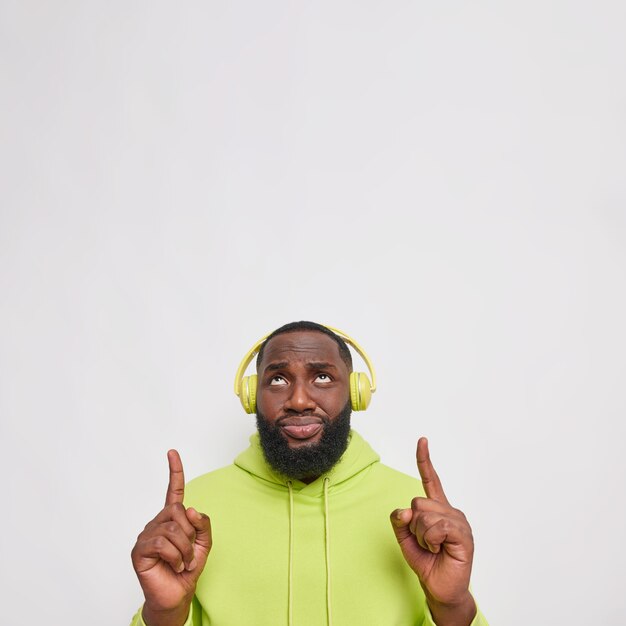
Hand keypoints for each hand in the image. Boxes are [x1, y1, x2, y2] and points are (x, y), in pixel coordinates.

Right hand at [131, 450, 211, 625]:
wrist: (177, 595)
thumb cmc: (188, 568)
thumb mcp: (204, 543)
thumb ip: (202, 523)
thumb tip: (190, 508)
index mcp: (172, 518)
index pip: (174, 490)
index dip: (175, 471)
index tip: (172, 452)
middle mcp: (157, 522)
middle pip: (178, 510)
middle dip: (190, 533)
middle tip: (189, 552)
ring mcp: (146, 535)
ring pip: (173, 528)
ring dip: (185, 549)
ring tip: (182, 563)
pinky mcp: (140, 550)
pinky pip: (163, 543)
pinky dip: (175, 557)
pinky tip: (174, 566)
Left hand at [390, 438, 475, 625]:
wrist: (441, 589)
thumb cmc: (427, 562)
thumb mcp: (405, 540)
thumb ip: (400, 522)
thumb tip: (404, 510)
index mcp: (437, 509)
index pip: (430, 479)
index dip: (424, 460)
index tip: (422, 440)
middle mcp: (450, 511)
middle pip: (417, 503)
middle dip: (414, 526)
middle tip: (426, 543)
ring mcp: (458, 521)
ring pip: (425, 516)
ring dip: (422, 536)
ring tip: (434, 548)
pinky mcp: (463, 535)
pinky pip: (438, 527)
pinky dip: (432, 540)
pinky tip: (441, 549)